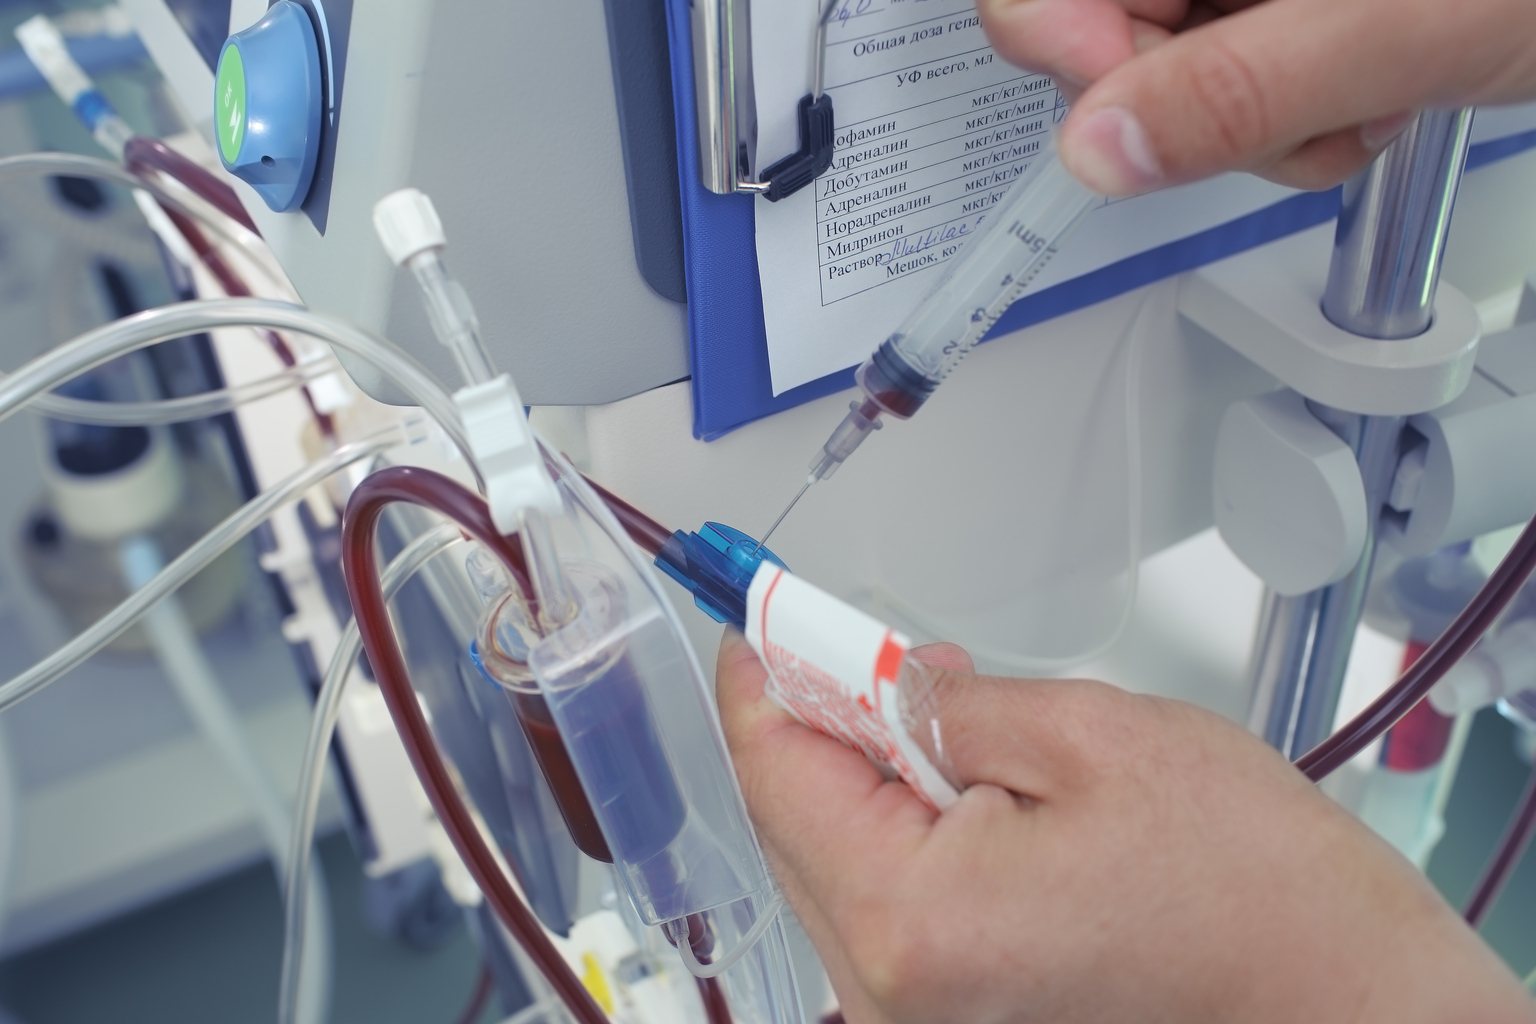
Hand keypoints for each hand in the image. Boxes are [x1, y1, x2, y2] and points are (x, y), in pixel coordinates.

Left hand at [716, 628, 1535, 1023]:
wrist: (1334, 989)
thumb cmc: (1248, 885)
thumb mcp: (1088, 733)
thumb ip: (950, 700)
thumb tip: (878, 677)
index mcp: (911, 916)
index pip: (776, 769)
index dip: (765, 672)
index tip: (760, 614)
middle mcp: (892, 987)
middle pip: (789, 820)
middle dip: (811, 719)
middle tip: (845, 644)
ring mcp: (918, 1011)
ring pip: (830, 860)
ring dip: (856, 774)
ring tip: (925, 712)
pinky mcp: (950, 1010)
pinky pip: (880, 903)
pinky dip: (892, 831)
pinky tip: (950, 785)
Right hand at [975, 0, 1535, 193]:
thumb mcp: (1402, 24)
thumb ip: (1239, 90)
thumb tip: (1099, 147)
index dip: (1070, 44)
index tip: (1134, 107)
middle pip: (1104, 36)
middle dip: (1185, 104)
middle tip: (1290, 99)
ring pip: (1170, 87)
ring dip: (1260, 132)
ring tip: (1361, 96)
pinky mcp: (1281, 22)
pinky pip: (1232, 104)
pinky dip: (1294, 132)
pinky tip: (1366, 101)